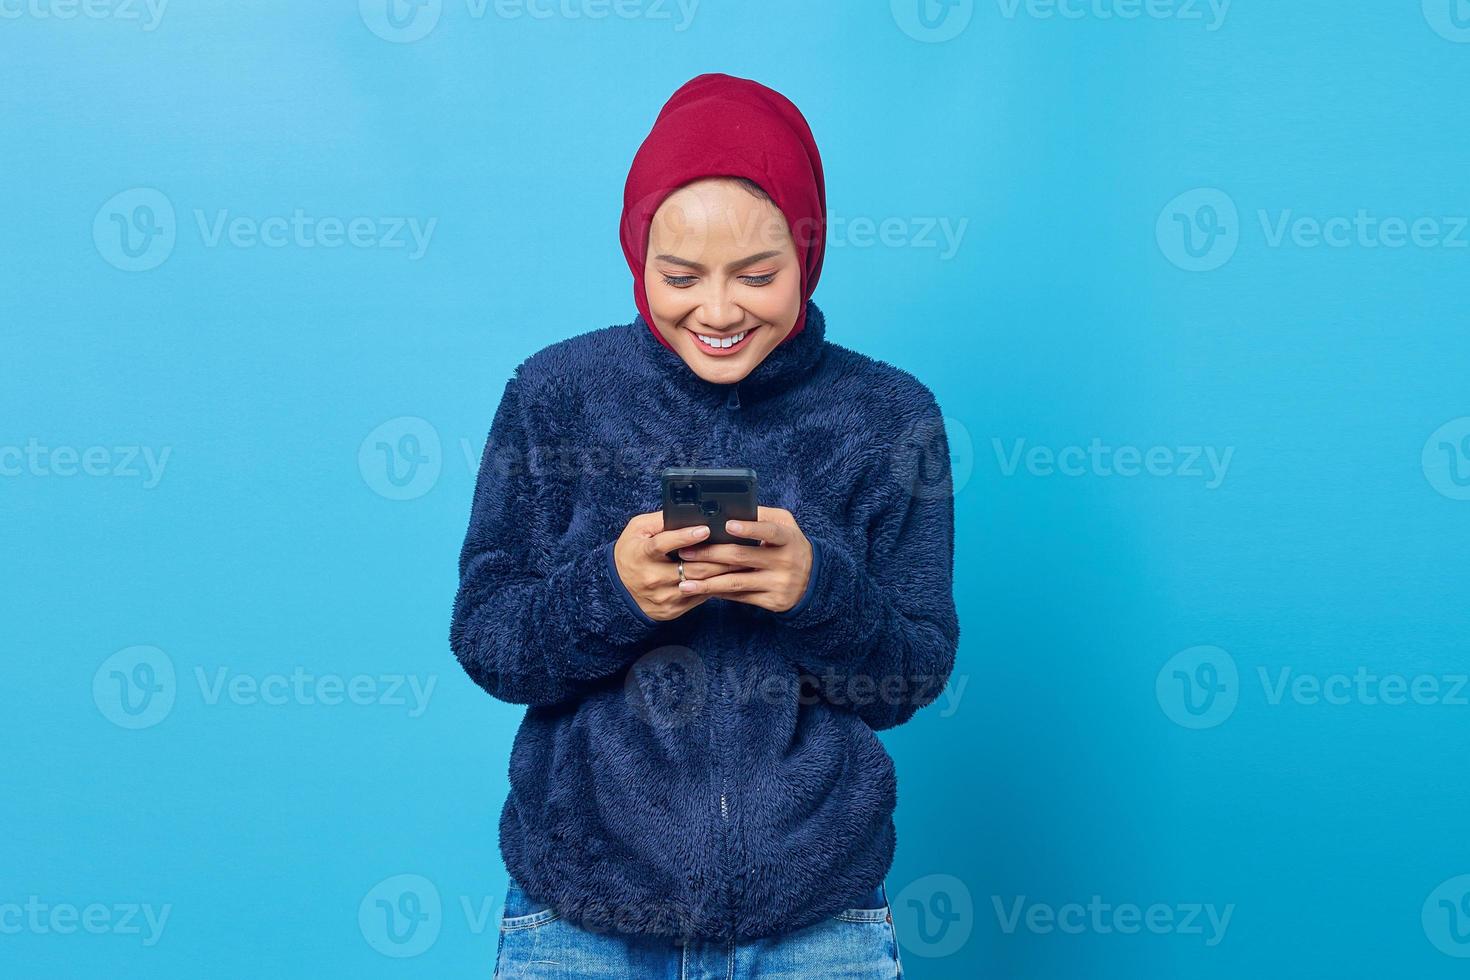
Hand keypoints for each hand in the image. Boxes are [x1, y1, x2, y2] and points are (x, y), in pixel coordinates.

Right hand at [612, 512, 748, 621]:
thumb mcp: (637, 531)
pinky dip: (715, 586)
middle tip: (738, 546)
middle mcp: (652, 578)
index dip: (684, 536)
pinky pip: (699, 597)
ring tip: (740, 561)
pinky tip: (729, 577)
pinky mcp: (672, 610)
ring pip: (699, 584)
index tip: (704, 529)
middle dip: (716, 557)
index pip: (663, 545)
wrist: (617, 591)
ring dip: (721, 573)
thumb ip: (660, 520)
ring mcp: (663, 596)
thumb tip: (686, 511)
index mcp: (641, 554)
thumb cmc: (631, 553)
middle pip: (690, 568)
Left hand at [673, 506, 813, 612]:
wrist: (814, 581)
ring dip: (707, 581)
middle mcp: (784, 562)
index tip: (728, 524)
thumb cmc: (790, 546)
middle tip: (685, 552)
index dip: (750, 528)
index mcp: (788, 539)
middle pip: (741, 557)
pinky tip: (700, 590)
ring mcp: (778, 584)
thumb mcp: (785, 526)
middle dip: (710, 554)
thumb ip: (762, 516)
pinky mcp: (772, 602)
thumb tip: (731, 509)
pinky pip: (740, 597)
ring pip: (736, 582)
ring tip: (684, 580)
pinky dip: (718, 593)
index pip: (769, 532)